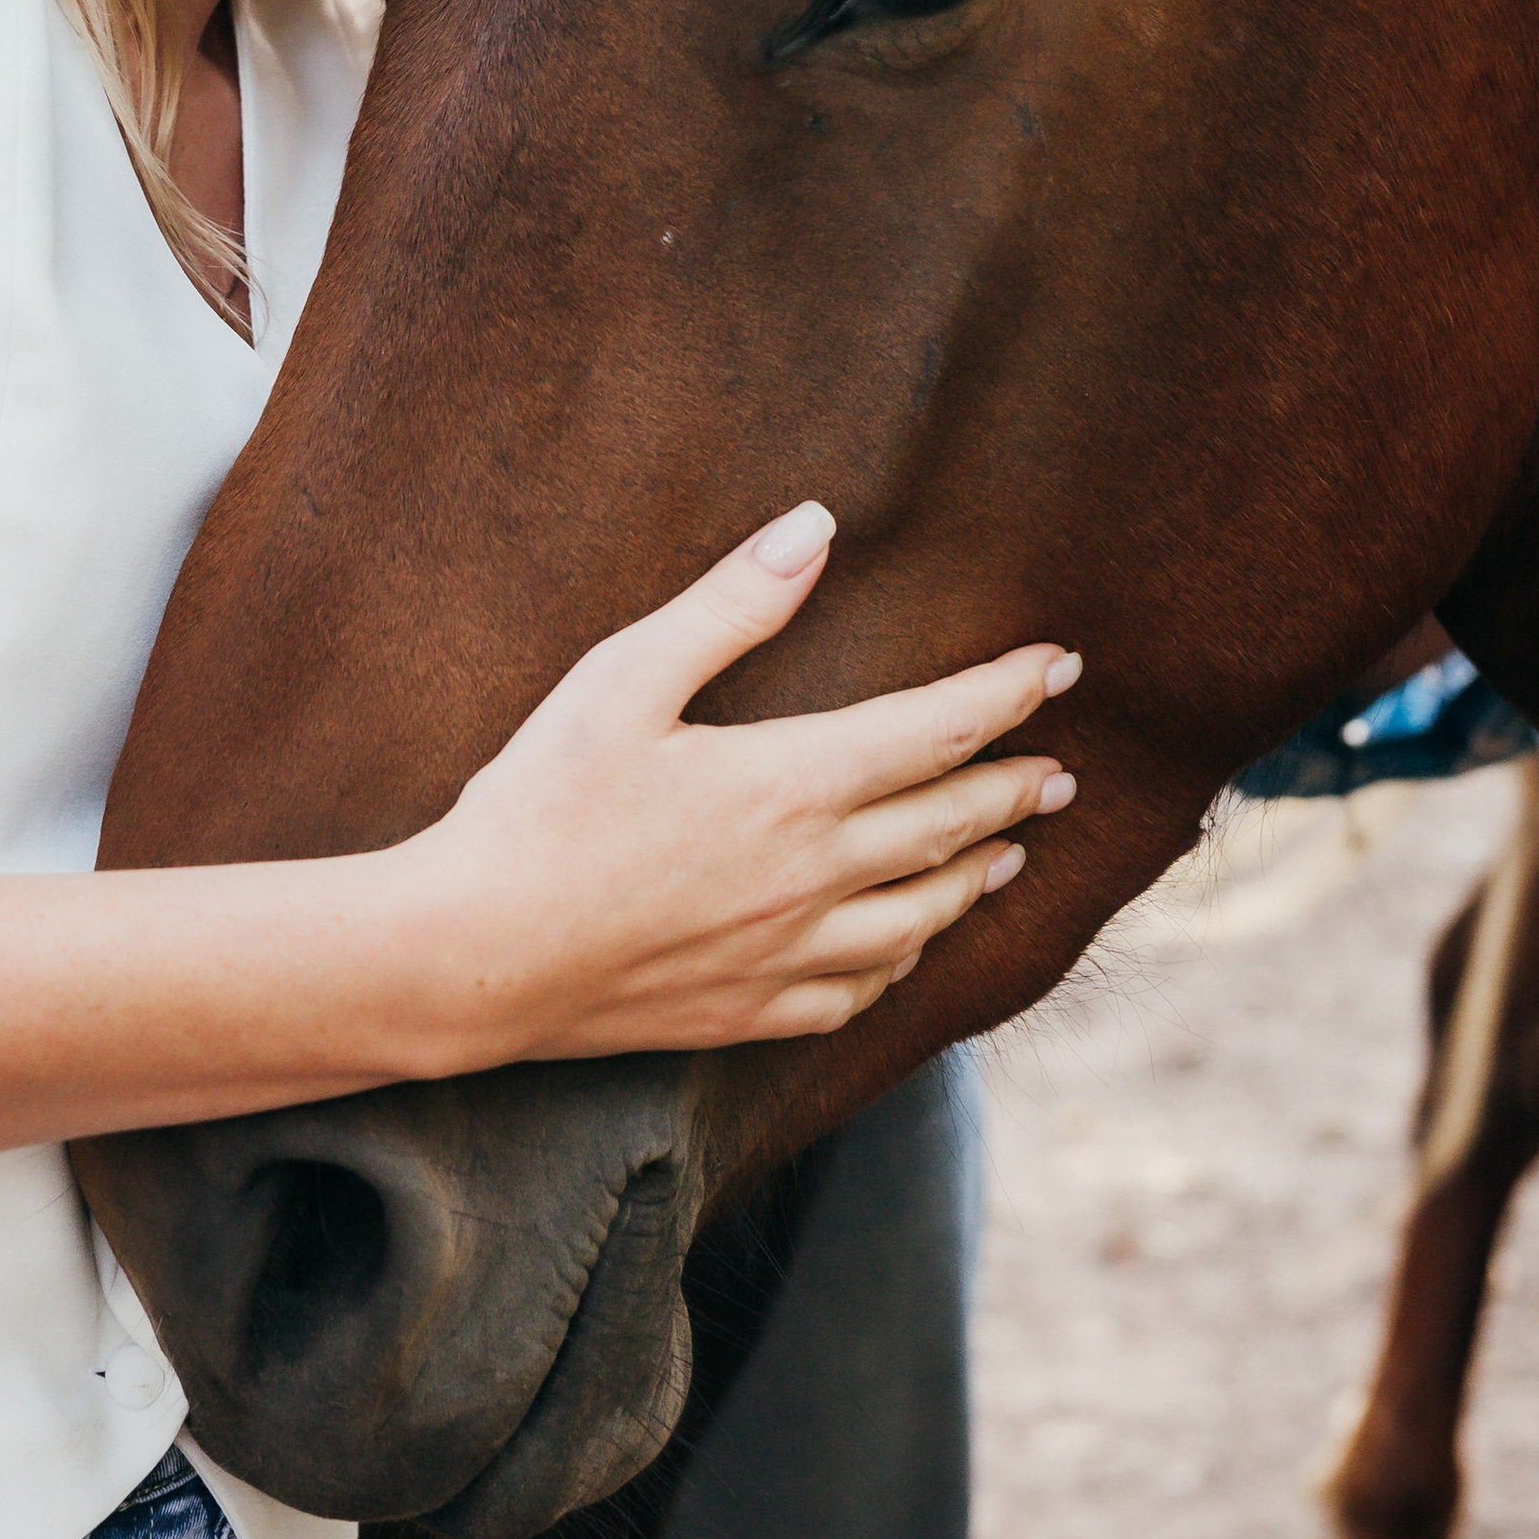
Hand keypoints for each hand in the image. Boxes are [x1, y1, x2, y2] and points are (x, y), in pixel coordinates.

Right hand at [413, 504, 1077, 1061]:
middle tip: (1062, 771)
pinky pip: (862, 991)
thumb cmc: (538, 806)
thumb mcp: (621, 678)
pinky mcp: (752, 1012)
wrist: (475, 956)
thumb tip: (814, 526)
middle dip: (1015, 789)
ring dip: (976, 875)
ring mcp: (789, 954)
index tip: (1061, 666)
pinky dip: (905, 960)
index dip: (1008, 693)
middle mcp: (814, 875)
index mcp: (792, 784)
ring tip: (1009, 854)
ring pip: (922, 916)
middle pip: (949, 825)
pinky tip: (907, 946)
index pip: (939, 729)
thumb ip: (728, 604)